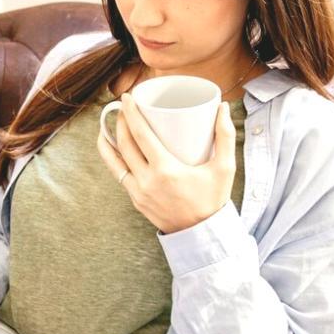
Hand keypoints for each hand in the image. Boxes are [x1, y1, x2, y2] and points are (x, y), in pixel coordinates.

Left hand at [97, 91, 236, 234]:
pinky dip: (113, 160)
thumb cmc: (214, 200)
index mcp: (166, 170)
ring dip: (109, 140)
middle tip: (124, 107)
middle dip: (120, 121)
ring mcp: (138, 193)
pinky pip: (119, 176)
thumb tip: (223, 107)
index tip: (128, 97)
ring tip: (108, 125)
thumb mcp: (225, 168)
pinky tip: (112, 150)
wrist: (203, 236)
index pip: (140, 135)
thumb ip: (225, 136)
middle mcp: (147, 181)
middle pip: (125, 144)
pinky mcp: (136, 201)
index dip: (131, 113)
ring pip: (115, 162)